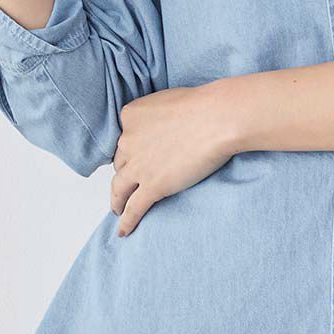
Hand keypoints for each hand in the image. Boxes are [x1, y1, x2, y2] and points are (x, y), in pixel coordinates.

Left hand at [109, 80, 238, 235]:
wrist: (216, 119)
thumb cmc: (202, 106)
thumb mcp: (169, 102)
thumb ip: (158, 117)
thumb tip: (163, 129)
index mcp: (130, 116)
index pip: (125, 137)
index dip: (132, 149)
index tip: (138, 156)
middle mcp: (128, 140)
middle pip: (121, 162)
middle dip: (126, 172)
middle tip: (129, 183)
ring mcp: (139, 165)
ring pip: (120, 188)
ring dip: (117, 200)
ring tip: (118, 209)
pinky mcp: (153, 186)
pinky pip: (134, 208)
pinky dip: (127, 221)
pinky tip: (124, 231)